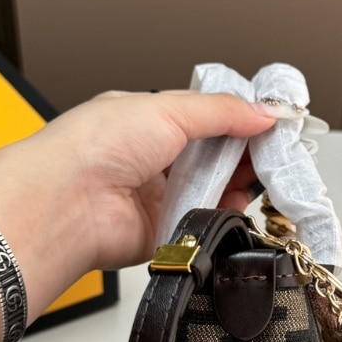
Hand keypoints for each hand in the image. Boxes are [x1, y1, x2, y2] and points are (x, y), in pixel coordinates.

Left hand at [0, 90, 274, 317]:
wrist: (69, 202)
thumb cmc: (94, 147)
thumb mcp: (168, 109)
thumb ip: (221, 112)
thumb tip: (262, 112)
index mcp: (148, 122)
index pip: (206, 120)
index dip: (239, 122)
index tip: (269, 125)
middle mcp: (152, 160)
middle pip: (214, 158)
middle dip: (244, 155)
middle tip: (272, 153)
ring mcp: (158, 198)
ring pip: (213, 192)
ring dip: (235, 185)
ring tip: (257, 176)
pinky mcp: (163, 233)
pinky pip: (203, 224)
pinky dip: (221, 216)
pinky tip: (234, 204)